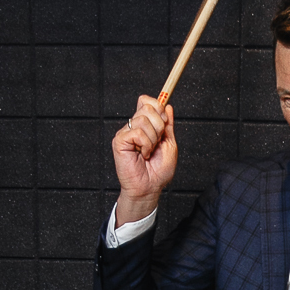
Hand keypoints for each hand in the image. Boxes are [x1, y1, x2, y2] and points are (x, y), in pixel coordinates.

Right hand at [113, 95, 176, 223]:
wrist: (150, 187)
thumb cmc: (158, 171)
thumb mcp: (169, 143)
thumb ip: (168, 125)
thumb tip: (168, 106)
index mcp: (145, 125)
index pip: (147, 101)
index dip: (158, 107)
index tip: (164, 122)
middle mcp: (133, 126)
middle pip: (147, 107)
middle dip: (159, 126)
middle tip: (156, 143)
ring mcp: (126, 132)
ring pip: (143, 119)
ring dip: (152, 138)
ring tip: (148, 151)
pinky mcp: (120, 140)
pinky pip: (138, 132)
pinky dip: (145, 145)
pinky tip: (142, 154)